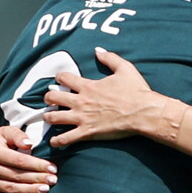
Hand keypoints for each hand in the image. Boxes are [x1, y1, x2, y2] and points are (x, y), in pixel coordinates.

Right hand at [0, 127, 57, 192]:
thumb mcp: (4, 131)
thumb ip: (17, 135)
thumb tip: (29, 144)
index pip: (18, 160)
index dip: (36, 165)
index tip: (51, 167)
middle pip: (16, 175)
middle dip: (37, 178)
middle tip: (53, 180)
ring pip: (11, 189)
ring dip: (29, 191)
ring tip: (45, 189)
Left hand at [43, 47, 162, 146]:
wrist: (143, 112)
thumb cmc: (136, 91)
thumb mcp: (125, 68)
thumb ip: (109, 58)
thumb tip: (97, 50)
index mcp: (88, 86)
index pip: (64, 78)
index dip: (59, 77)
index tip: (60, 80)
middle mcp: (81, 101)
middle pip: (53, 97)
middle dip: (48, 98)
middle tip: (50, 100)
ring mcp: (82, 118)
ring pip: (54, 117)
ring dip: (48, 117)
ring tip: (48, 118)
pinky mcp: (87, 132)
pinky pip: (66, 138)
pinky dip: (57, 141)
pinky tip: (54, 142)